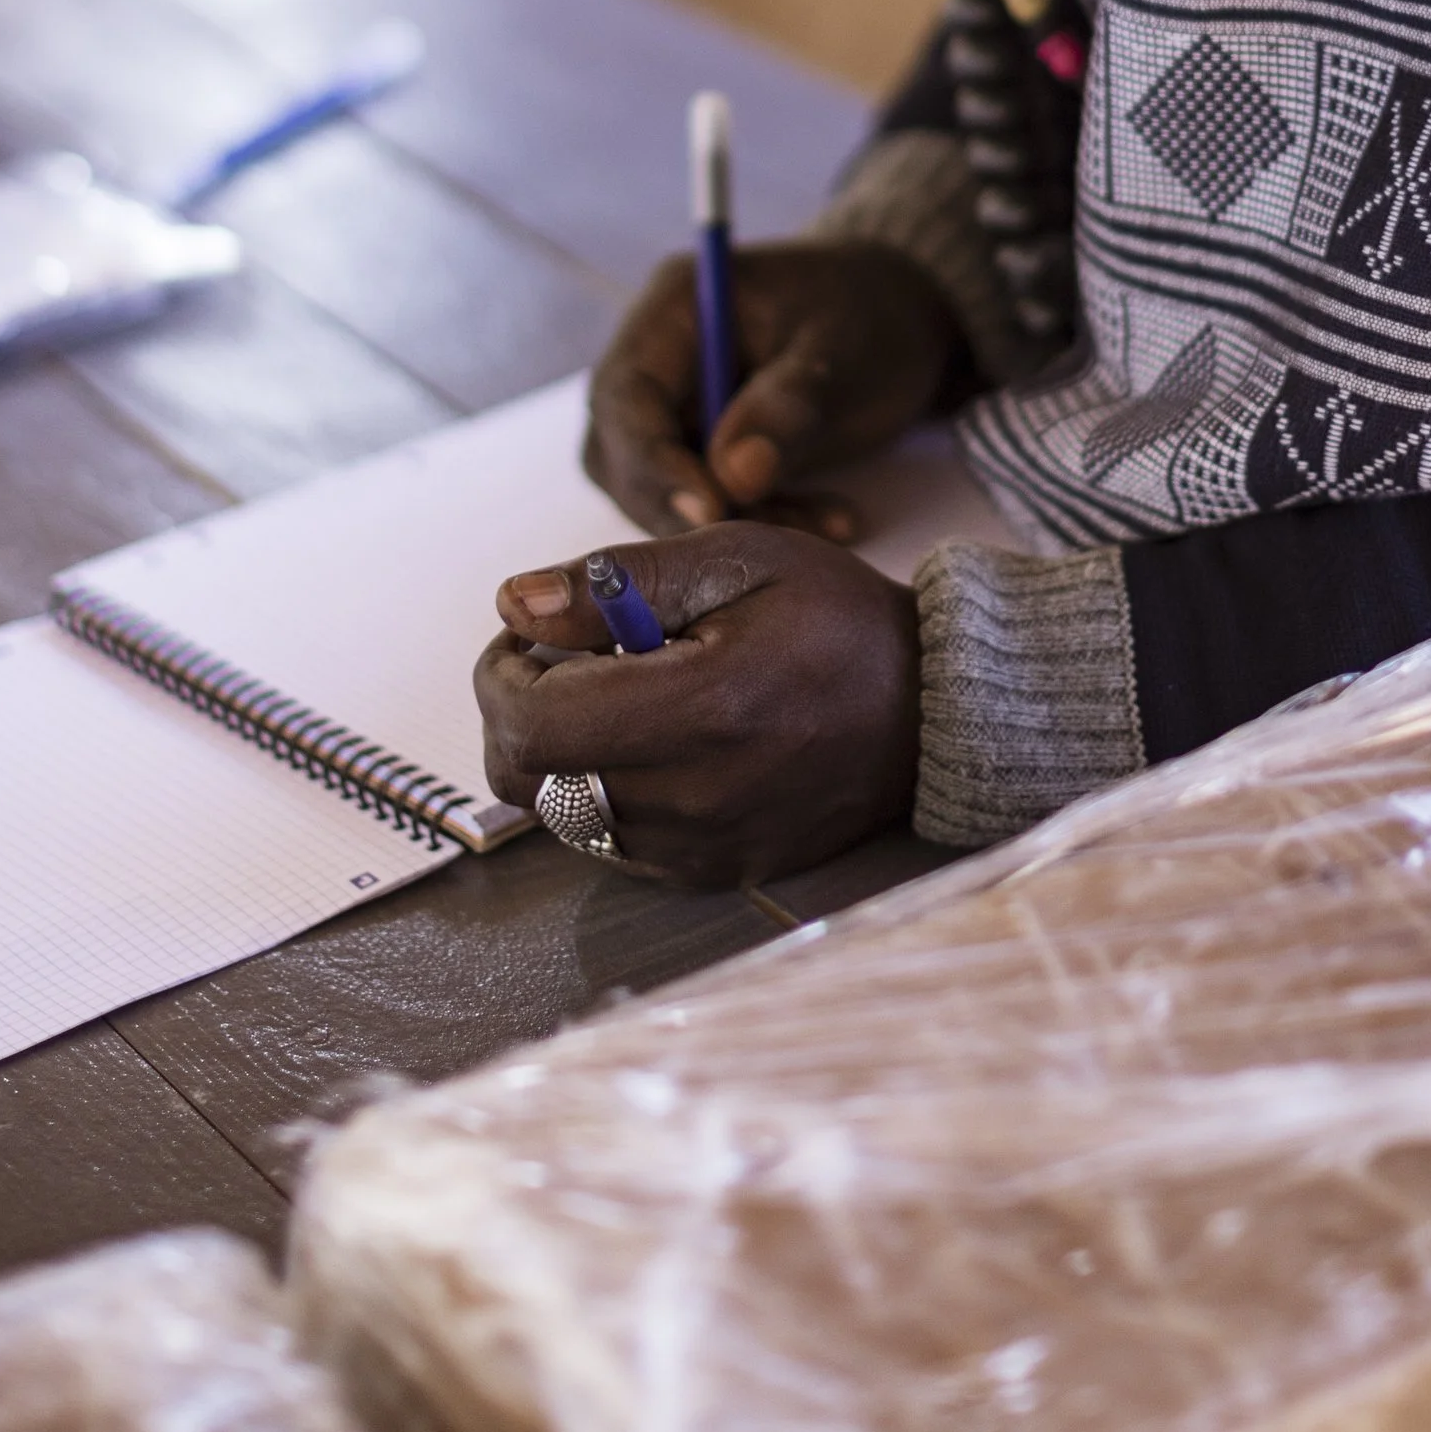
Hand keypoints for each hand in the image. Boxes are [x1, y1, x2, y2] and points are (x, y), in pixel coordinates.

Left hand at [475, 526, 920, 889]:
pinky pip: (615, 841)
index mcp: (702, 710)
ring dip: (565, 752)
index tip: (529, 637)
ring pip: (563, 815)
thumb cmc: (835, 618)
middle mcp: (698, 797)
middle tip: (564, 660)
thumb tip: (515, 603)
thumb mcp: (735, 558)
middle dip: (519, 713)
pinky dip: (608, 789)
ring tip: (624, 693)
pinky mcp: (716, 873)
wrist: (929, 708)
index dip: (501, 677)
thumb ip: (616, 581)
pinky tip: (657, 739)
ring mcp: (706, 848)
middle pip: (528, 783)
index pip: (530, 727)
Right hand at [583, 240, 965, 535]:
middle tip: (768, 536)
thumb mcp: (841, 353)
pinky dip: (757, 519)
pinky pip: (703, 497)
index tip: (710, 509)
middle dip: (689, 505)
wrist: (899, 319)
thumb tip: (732, 478)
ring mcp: (672, 403)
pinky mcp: (696, 444)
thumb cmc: (871, 315)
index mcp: (676, 308)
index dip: (654, 460)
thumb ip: (786, 410)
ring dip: (730, 522)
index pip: (626, 395)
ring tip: (823, 523)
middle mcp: (655, 356)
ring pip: (661, 488)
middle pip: (626, 450)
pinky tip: (827, 519)